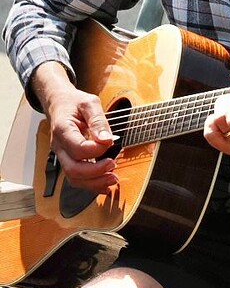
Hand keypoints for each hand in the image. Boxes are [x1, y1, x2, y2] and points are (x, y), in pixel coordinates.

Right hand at [36, 66, 118, 193]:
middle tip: (113, 165)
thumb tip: (107, 140)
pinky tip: (106, 183)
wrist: (59, 103)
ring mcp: (62, 155)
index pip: (78, 148)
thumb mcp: (89, 103)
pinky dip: (91, 184)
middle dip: (95, 172)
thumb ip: (98, 120)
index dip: (96, 150)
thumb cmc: (74, 103)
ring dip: (94, 182)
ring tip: (113, 179)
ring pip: (73, 178)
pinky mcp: (68, 160)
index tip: (110, 142)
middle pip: (73, 169)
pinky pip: (76, 177)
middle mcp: (59, 147)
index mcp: (63, 130)